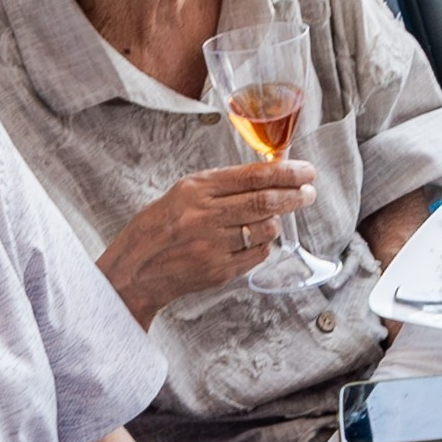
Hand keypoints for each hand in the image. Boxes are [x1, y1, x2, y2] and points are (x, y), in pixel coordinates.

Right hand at [97, 159, 313, 323]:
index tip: (305, 171)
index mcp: (195, 189)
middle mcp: (204, 216)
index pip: (252, 176)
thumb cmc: (157, 228)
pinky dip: (261, 246)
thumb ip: (221, 185)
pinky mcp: (218, 271)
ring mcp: (212, 246)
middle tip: (308, 193)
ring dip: (275, 223)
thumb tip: (267, 177)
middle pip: (265, 202)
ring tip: (271, 220)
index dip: (286, 172)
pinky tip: (251, 241)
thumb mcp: (182, 193)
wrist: (133, 271)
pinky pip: (257, 255)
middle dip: (295, 196)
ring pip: (265, 230)